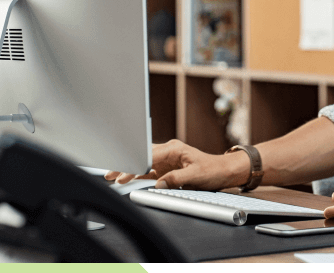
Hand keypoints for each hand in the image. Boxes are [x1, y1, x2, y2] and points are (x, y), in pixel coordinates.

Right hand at [104, 139, 246, 189]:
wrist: (224, 171)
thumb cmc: (212, 169)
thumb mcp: (195, 175)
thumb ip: (176, 179)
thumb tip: (159, 184)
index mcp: (174, 149)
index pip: (149, 156)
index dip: (134, 164)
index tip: (122, 172)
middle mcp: (168, 152)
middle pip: (142, 157)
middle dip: (126, 164)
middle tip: (109, 174)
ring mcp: (166, 160)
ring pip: (143, 163)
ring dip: (129, 169)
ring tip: (113, 176)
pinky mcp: (167, 169)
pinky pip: (149, 171)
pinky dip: (137, 174)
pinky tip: (127, 178)